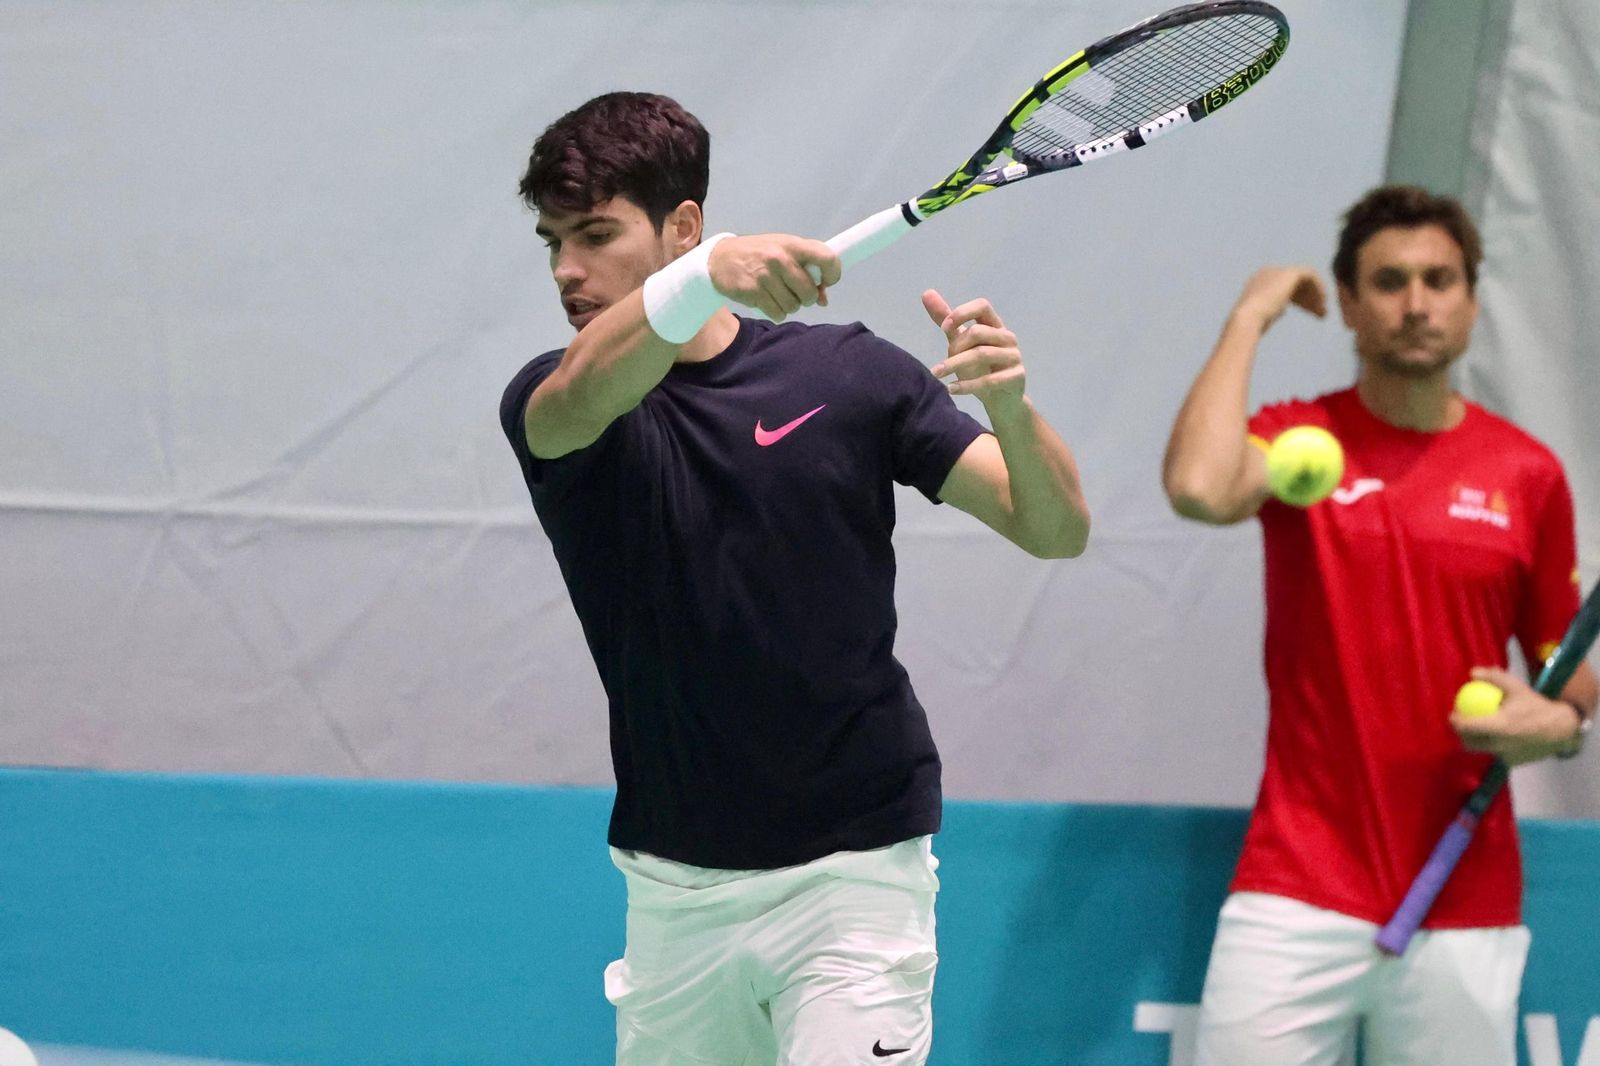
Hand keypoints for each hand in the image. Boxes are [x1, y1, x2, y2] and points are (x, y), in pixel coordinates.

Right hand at [708, 235, 840, 320]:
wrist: (720, 258)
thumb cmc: (759, 253)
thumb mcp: (783, 251)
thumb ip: (806, 270)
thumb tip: (824, 299)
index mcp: (792, 244)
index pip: (827, 258)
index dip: (833, 274)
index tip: (827, 281)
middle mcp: (780, 259)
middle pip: (809, 293)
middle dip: (807, 298)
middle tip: (796, 293)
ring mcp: (765, 276)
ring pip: (794, 306)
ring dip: (790, 306)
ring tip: (778, 294)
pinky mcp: (753, 292)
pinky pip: (778, 314)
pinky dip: (777, 312)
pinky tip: (768, 301)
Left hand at [923, 291, 1025, 416]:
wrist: (1002, 400)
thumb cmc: (980, 368)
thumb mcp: (960, 342)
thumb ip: (947, 320)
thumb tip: (926, 293)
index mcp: (995, 325)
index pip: (982, 306)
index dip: (961, 313)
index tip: (944, 328)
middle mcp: (1007, 337)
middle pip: (978, 332)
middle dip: (955, 347)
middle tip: (940, 364)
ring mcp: (1014, 356)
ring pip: (981, 354)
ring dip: (954, 365)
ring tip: (936, 375)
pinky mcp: (1016, 377)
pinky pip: (989, 380)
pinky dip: (967, 386)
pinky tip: (951, 389)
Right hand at [1231, 266, 1326, 334]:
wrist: (1247, 318)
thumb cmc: (1251, 325)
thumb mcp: (1263, 318)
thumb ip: (1273, 310)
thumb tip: (1283, 310)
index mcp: (1259, 282)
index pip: (1285, 287)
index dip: (1300, 300)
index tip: (1311, 313)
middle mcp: (1268, 273)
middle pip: (1295, 284)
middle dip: (1310, 298)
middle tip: (1321, 313)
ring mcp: (1278, 271)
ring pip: (1304, 280)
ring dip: (1315, 295)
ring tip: (1324, 311)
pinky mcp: (1289, 273)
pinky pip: (1310, 275)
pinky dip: (1318, 286)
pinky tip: (1323, 301)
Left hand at [1451, 667, 1582, 765]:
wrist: (1562, 729)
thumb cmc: (1536, 706)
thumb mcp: (1517, 687)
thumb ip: (1494, 678)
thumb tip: (1472, 672)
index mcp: (1499, 727)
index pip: (1466, 727)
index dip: (1455, 722)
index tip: (1453, 714)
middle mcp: (1500, 745)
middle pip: (1469, 743)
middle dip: (1461, 735)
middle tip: (1461, 724)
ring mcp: (1507, 756)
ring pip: (1484, 749)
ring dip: (1478, 740)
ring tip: (1478, 729)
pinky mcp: (1514, 763)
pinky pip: (1498, 754)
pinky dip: (1495, 746)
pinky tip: (1497, 736)